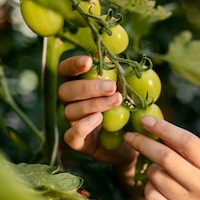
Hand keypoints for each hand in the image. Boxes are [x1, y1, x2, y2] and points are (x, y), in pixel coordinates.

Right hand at [58, 55, 136, 169]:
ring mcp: (72, 123)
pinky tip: (99, 118)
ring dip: (94, 104)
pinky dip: (83, 125)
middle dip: (88, 87)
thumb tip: (110, 57)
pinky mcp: (77, 142)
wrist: (134, 143)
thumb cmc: (129, 110)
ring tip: (117, 101)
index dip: (73, 65)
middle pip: (66, 91)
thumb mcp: (127, 90)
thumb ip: (118, 75)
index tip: (88, 62)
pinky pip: (71, 134)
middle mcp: (71, 103)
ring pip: (70, 111)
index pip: (66, 70)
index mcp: (78, 85)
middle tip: (111, 87)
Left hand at [124, 116, 199, 199]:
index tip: (145, 120)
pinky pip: (150, 195)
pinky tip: (160, 190)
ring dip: (150, 170)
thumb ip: (188, 152)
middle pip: (166, 157)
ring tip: (161, 174)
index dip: (164, 128)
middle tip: (130, 136)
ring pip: (155, 176)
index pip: (188, 142)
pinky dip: (149, 188)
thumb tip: (154, 128)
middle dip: (143, 143)